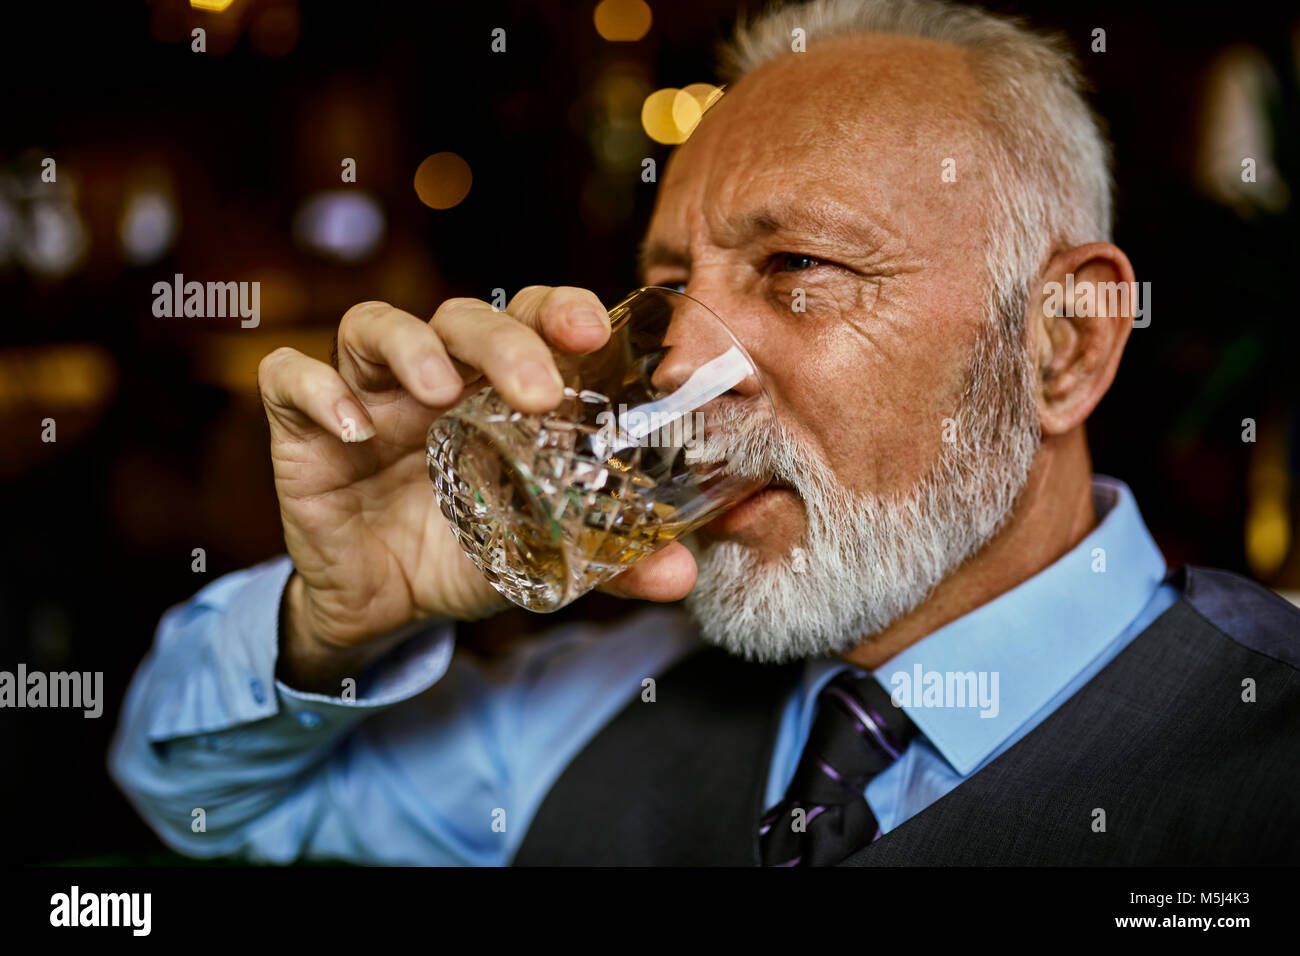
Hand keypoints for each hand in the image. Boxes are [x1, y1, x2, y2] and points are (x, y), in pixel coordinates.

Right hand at [258, 286, 697, 687]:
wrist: (387, 607)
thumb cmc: (469, 552)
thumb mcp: (541, 555)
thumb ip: (611, 561)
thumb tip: (681, 573)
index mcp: (498, 391)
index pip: (529, 318)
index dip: (558, 309)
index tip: (592, 330)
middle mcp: (437, 377)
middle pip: (462, 315)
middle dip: (502, 339)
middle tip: (539, 390)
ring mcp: (369, 395)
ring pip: (375, 326)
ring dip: (411, 347)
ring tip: (441, 392)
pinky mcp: (304, 427)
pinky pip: (291, 379)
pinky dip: (317, 391)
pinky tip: (354, 429)